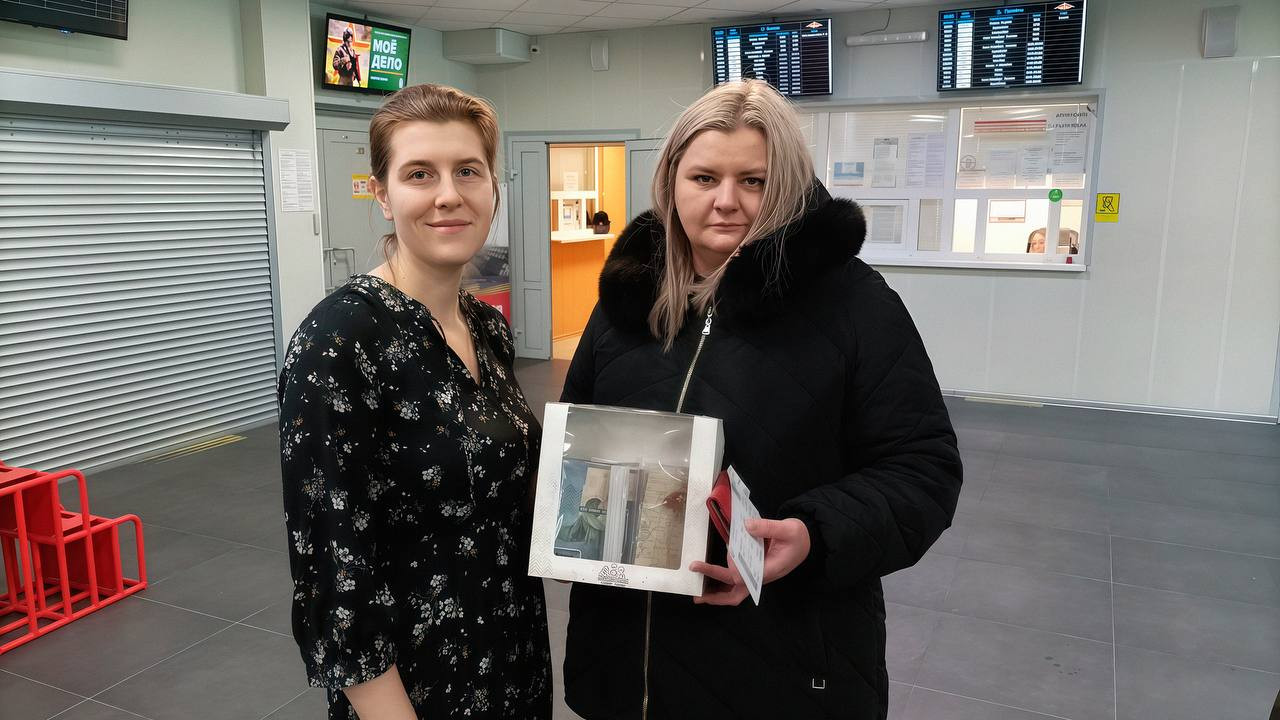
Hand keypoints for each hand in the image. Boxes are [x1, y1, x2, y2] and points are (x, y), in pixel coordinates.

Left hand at [690, 518, 811, 605]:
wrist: (806, 542)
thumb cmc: (798, 537)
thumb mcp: (788, 528)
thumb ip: (768, 527)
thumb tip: (746, 525)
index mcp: (769, 569)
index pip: (745, 577)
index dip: (733, 570)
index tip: (726, 556)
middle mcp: (760, 577)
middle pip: (737, 592)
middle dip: (716, 595)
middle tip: (697, 595)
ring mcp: (756, 576)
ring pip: (736, 593)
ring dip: (718, 596)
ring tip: (699, 596)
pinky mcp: (754, 571)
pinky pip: (736, 584)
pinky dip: (723, 586)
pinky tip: (710, 582)